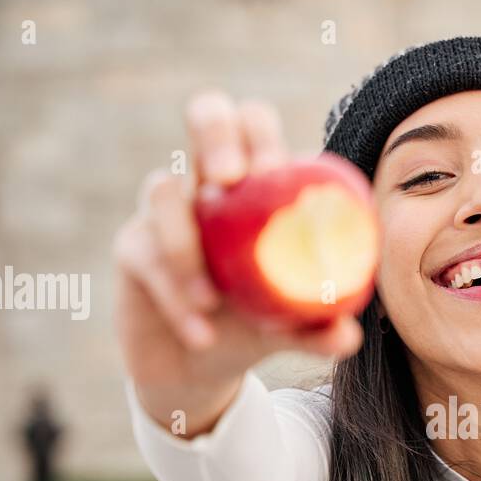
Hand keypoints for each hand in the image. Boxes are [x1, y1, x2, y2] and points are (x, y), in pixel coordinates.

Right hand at [113, 91, 363, 434]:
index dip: (261, 134)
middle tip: (229, 178)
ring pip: (161, 189)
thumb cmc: (251, 326)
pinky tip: (200, 333)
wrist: (198, 367)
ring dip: (185, 245)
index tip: (272, 171)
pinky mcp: (131, 246)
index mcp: (253, 186)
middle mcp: (206, 183)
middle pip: (207, 113)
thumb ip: (318, 329)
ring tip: (211, 300)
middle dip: (217, 135)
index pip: (255, 124)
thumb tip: (349, 337)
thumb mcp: (289, 330)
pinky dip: (174, 297)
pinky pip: (146, 256)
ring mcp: (162, 209)